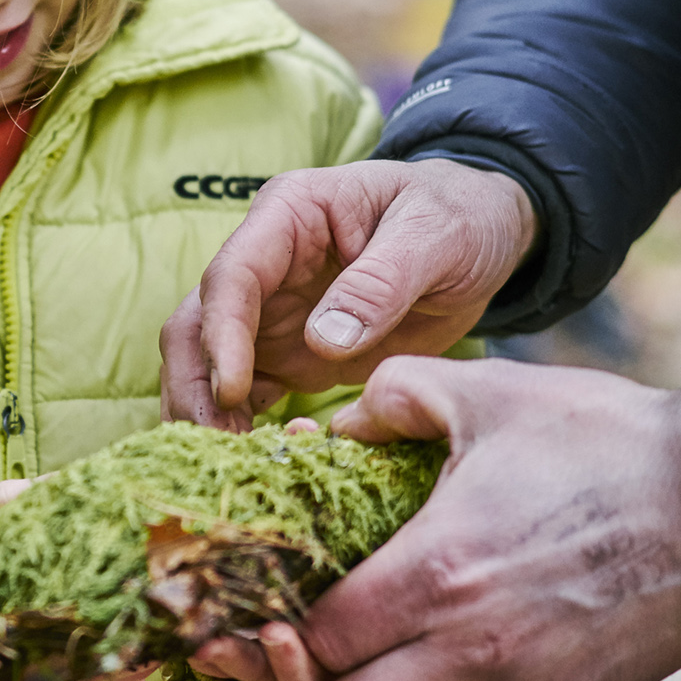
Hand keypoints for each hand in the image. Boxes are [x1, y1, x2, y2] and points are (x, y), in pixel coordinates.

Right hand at [160, 159, 535, 428]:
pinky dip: (245, 431)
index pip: (233, 275)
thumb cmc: (458, 216)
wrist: (483, 236)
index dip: (223, 335)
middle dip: (196, 387)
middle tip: (218, 448)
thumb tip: (323, 340)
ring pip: (207, 367)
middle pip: (197, 326)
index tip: (234, 391)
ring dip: (208, 416)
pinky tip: (268, 462)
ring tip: (235, 466)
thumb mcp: (435, 235)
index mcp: (288, 214)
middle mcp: (264, 264)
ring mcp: (270, 313)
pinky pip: (247, 396)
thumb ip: (381, 283)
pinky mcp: (288, 356)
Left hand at [194, 357, 680, 680]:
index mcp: (437, 572)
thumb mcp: (486, 394)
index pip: (317, 641)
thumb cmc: (602, 439)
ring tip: (344, 678)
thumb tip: (332, 423)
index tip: (242, 626)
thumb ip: (393, 396)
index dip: (265, 641)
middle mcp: (471, 647)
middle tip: (267, 668)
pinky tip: (423, 680)